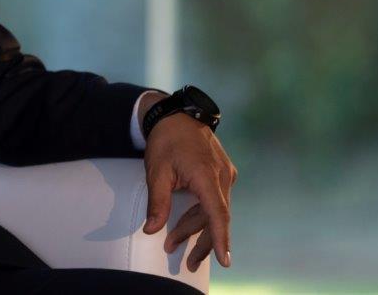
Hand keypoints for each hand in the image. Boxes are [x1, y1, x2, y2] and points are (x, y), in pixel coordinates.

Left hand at [142, 113, 236, 271]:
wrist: (176, 115)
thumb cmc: (165, 141)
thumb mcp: (156, 172)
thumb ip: (157, 202)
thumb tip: (151, 230)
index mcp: (206, 175)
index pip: (217, 213)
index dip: (221, 238)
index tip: (225, 261)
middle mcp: (222, 176)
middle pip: (215, 217)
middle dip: (200, 241)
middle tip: (187, 262)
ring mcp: (225, 174)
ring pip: (215, 210)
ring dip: (198, 228)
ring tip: (178, 244)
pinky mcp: (223, 172)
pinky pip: (215, 200)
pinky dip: (203, 214)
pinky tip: (190, 225)